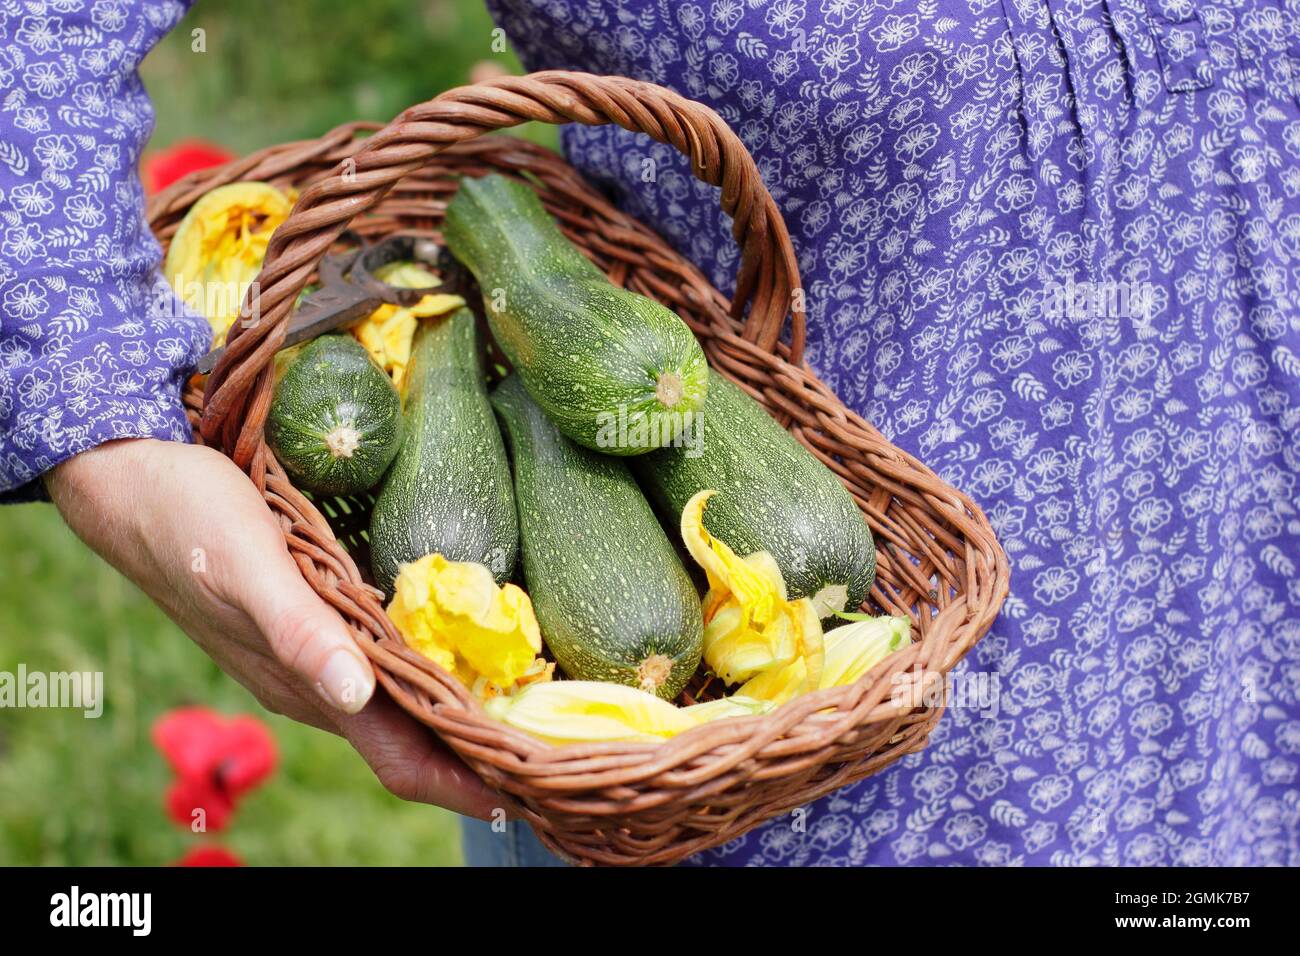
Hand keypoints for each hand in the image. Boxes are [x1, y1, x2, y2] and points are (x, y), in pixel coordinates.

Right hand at [46, 437, 500, 818]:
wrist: (129, 485)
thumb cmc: (190, 520)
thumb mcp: (248, 567)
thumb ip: (299, 633)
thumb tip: (354, 697)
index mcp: (307, 685)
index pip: (403, 759)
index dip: (466, 783)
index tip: (534, 790)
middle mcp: (315, 687)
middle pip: (410, 745)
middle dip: (478, 761)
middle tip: (554, 760)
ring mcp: (309, 662)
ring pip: (397, 713)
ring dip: (457, 724)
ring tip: (523, 719)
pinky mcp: (308, 628)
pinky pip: (381, 675)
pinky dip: (427, 682)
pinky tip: (457, 663)